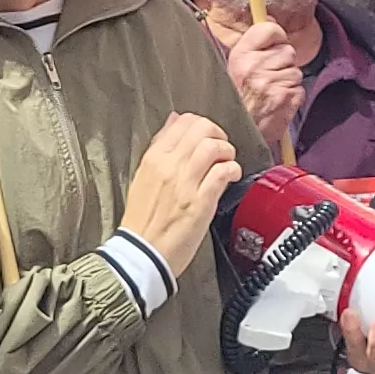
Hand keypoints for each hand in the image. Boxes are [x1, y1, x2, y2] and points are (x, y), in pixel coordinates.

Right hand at [119, 115, 242, 277]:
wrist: (142, 253)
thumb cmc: (143, 220)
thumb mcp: (144, 176)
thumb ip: (160, 147)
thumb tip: (175, 120)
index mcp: (153, 158)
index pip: (183, 122)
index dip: (202, 125)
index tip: (208, 137)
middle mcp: (169, 165)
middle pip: (202, 129)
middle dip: (218, 135)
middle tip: (221, 148)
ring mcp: (185, 183)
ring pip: (213, 147)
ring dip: (227, 151)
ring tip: (226, 162)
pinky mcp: (200, 202)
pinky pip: (222, 173)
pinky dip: (232, 169)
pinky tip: (231, 177)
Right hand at [220, 22, 303, 156]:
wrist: (237, 133)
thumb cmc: (236, 101)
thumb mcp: (235, 67)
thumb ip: (253, 46)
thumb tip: (271, 23)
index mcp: (241, 55)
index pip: (269, 29)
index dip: (276, 36)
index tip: (275, 43)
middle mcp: (256, 66)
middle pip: (287, 50)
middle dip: (282, 63)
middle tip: (268, 77)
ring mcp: (272, 83)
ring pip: (295, 71)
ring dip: (287, 81)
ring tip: (270, 92)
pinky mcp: (287, 98)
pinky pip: (300, 88)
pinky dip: (292, 96)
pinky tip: (277, 102)